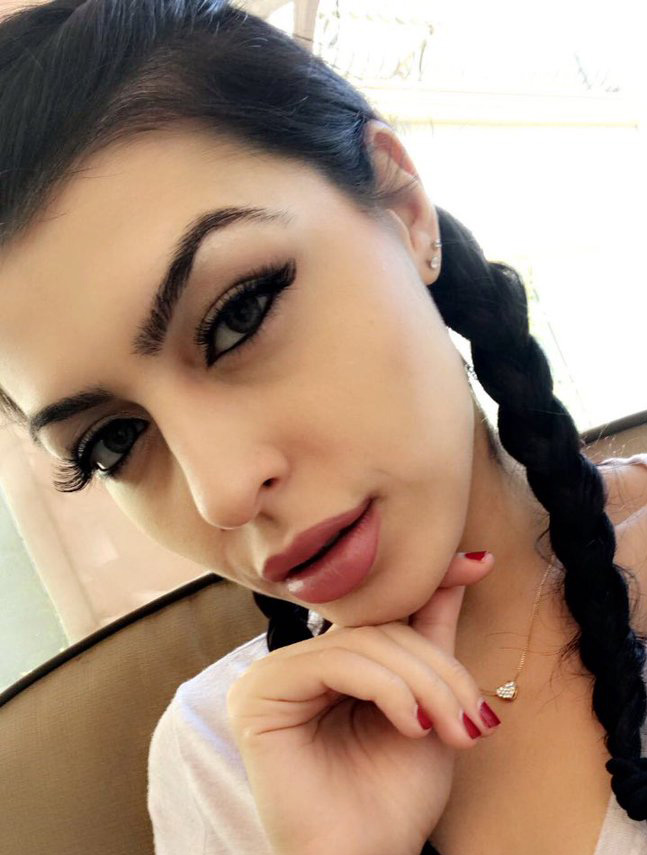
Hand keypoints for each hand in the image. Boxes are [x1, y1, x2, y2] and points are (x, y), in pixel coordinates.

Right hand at [227, 552, 497, 854]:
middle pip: (377, 628)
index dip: (428, 585)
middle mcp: (295, 663)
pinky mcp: (258, 694)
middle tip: (475, 717)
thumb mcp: (429, 703)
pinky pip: (334, 662)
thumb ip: (434, 635)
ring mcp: (271, 675)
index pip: (381, 612)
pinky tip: (412, 725)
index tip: (479, 564)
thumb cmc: (395, 796)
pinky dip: (386, 688)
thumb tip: (466, 563)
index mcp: (329, 662)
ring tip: (453, 728)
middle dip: (438, 669)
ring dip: (423, 683)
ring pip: (362, 642)